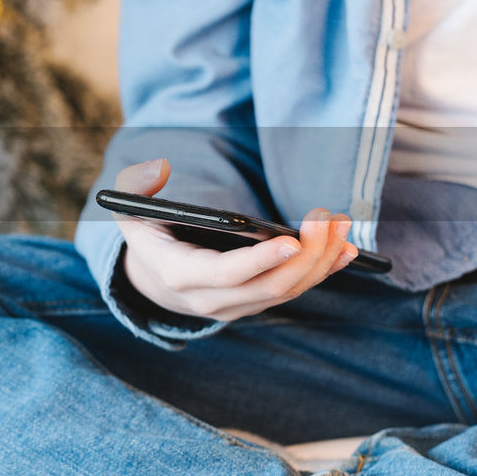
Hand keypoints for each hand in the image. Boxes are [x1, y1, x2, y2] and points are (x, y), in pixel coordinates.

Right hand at [111, 159, 357, 321]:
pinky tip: (345, 251)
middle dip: (305, 256)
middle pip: (268, 286)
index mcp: (178, 275)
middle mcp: (209, 300)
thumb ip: (138, 188)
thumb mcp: (131, 211)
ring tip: (342, 227)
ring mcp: (235, 307)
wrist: (152, 280)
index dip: (260, 261)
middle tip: (329, 221)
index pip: (225, 274)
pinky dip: (322, 271)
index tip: (291, 239)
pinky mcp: (255, 304)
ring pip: (287, 291)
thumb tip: (157, 168)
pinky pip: (293, 291)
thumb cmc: (148, 236)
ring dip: (320, 262)